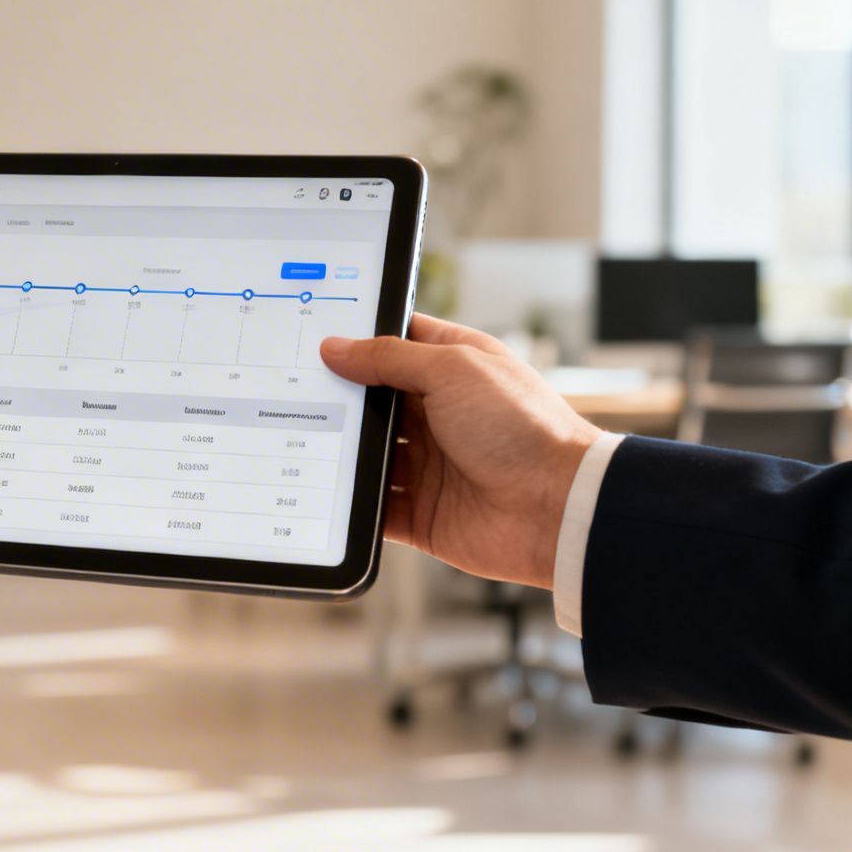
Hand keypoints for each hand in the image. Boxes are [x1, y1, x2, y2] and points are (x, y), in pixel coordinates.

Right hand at [319, 314, 601, 588]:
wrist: (558, 509)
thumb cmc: (523, 428)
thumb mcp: (453, 370)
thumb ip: (390, 357)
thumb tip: (337, 348)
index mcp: (454, 370)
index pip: (397, 345)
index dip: (360, 340)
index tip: (316, 338)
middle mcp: (441, 416)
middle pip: (374, 403)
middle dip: (339, 399)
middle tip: (293, 391)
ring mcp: (431, 466)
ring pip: (368, 456)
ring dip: (341, 452)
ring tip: (300, 439)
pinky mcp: (423, 513)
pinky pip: (375, 509)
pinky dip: (352, 505)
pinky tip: (325, 492)